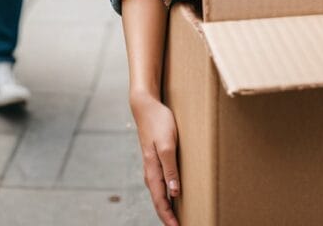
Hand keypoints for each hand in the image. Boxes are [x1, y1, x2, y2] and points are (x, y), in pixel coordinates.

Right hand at [130, 92, 180, 224]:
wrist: (145, 106)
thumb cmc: (158, 122)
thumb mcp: (168, 144)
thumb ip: (170, 169)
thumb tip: (174, 193)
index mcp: (153, 171)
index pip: (160, 201)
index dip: (168, 217)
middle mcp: (150, 171)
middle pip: (158, 200)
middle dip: (167, 216)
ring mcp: (152, 165)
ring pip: (159, 192)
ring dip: (166, 206)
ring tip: (177, 216)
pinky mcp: (155, 158)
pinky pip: (160, 182)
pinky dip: (166, 193)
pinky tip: (172, 194)